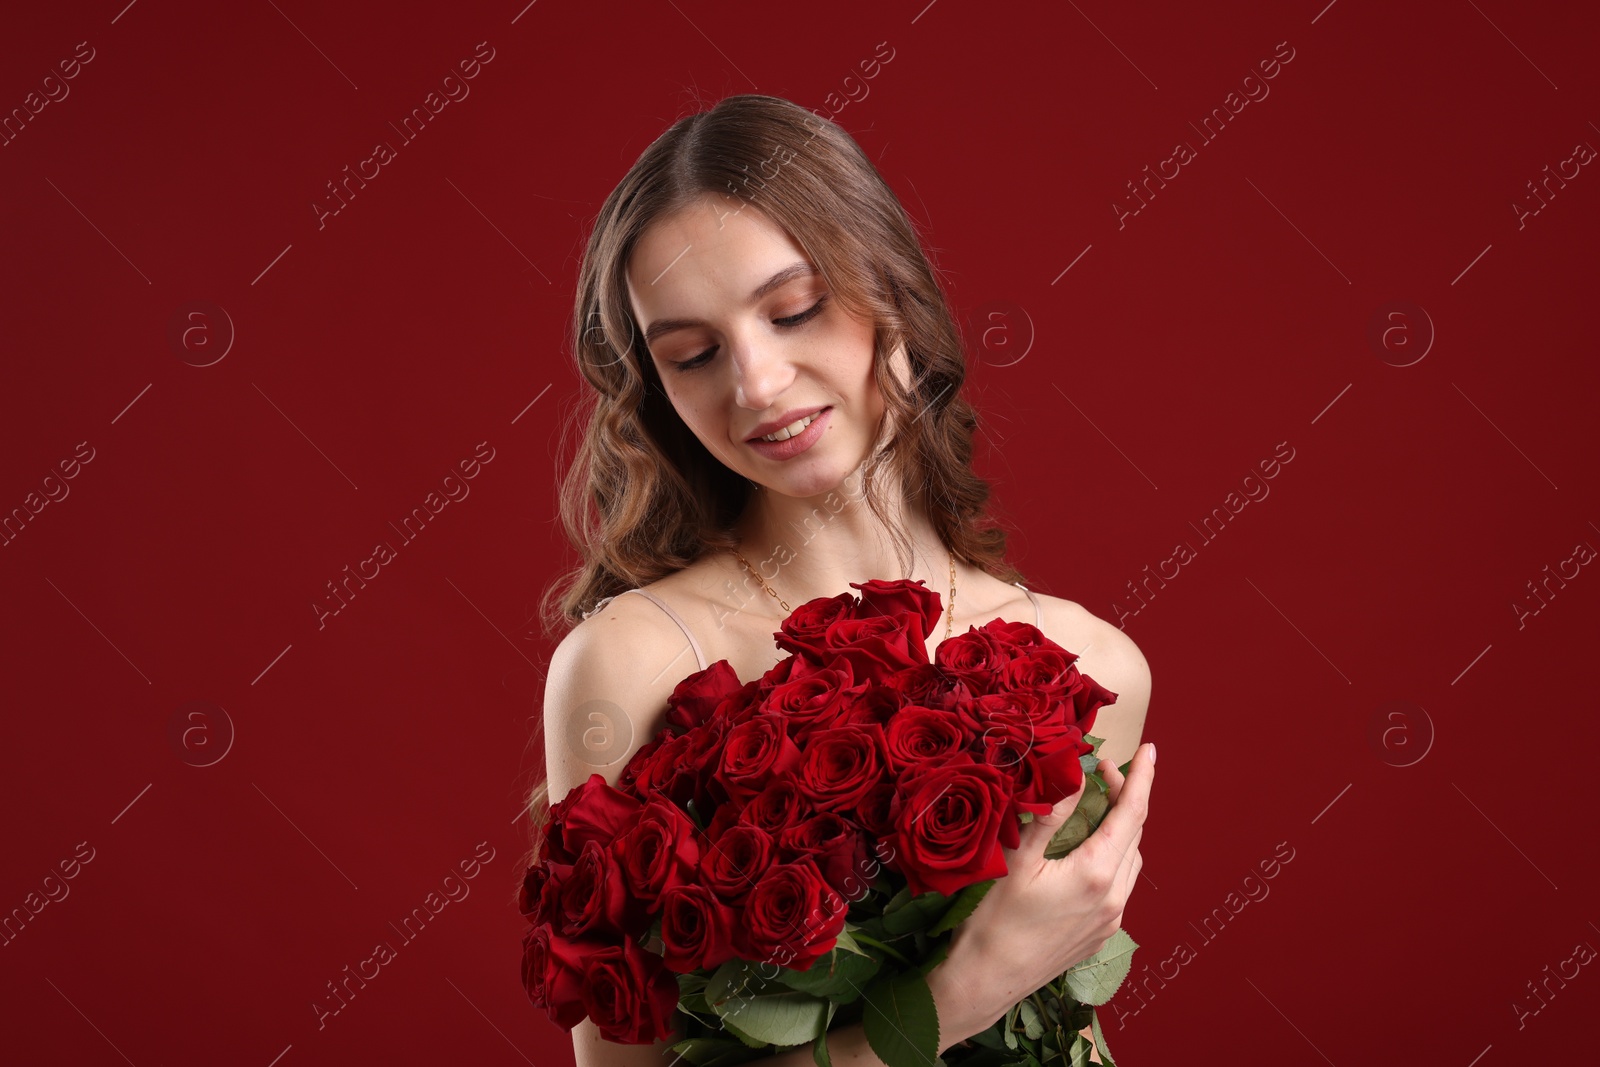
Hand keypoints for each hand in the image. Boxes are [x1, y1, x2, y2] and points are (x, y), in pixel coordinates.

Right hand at [928, 742, 1155, 1045]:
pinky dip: (1112, 858)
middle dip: (1126, 799)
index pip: (1132, 813)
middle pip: (1134, 835)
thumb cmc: (994, 920)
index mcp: (1097, 873)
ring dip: (1121, 830)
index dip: (1142, 778)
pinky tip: (1085, 852)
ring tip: (1095, 808)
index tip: (1149, 749)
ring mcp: (1110, 921)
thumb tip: (1074, 777)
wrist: (987, 981)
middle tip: (1102, 772)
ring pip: (1130, 862)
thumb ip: (1051, 816)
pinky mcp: (1100, 936)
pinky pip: (1119, 886)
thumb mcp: (1018, 859)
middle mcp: (1114, 899)